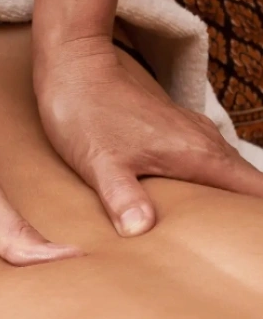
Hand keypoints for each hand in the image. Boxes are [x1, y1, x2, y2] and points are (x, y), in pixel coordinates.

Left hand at [33, 35, 262, 236]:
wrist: (75, 69)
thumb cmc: (86, 114)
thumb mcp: (99, 161)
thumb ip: (122, 196)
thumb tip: (140, 230)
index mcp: (197, 153)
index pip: (254, 190)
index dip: (256, 220)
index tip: (248, 244)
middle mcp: (204, 141)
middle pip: (246, 185)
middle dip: (245, 217)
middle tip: (229, 249)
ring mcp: (191, 133)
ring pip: (227, 174)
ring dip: (226, 203)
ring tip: (212, 238)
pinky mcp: (175, 131)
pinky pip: (206, 163)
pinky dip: (207, 187)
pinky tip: (186, 208)